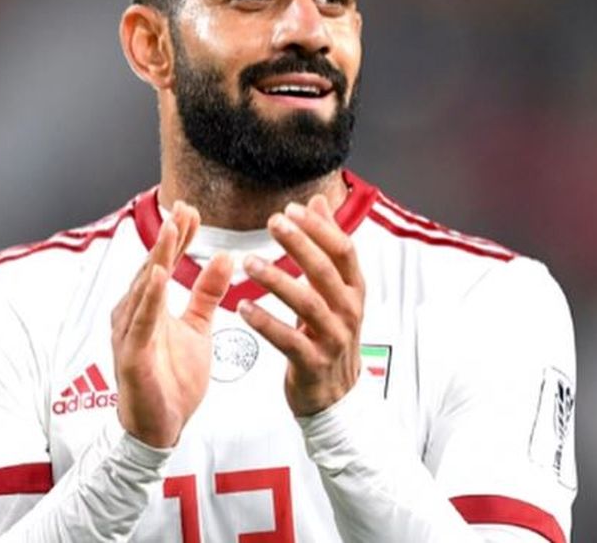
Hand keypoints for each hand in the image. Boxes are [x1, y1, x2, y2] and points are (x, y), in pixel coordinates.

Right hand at [112, 201, 232, 447]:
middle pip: (152, 266)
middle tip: (183, 208)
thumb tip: (224, 257)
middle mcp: (134, 313)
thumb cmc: (172, 379)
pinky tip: (160, 275)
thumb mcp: (199, 329)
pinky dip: (150, 297)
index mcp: (149, 306)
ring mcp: (129, 332)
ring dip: (158, 257)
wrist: (160, 427)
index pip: (164, 261)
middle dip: (168, 237)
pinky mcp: (131, 354)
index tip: (192, 210)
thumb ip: (207, 294)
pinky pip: (141, 321)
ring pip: (144, 287)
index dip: (178, 236)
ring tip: (172, 229)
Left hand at [238, 194, 364, 416]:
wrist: (336, 396)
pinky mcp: (313, 363)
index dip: (319, 228)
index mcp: (353, 289)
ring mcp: (332, 338)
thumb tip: (320, 201)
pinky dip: (265, 323)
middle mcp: (348, 311)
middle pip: (325, 271)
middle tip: (273, 223)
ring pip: (307, 303)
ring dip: (277, 280)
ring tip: (248, 263)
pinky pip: (288, 340)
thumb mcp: (336, 289)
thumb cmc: (330, 334)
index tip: (292, 209)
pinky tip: (243, 307)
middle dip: (299, 244)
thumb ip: (326, 245)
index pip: (343, 250)